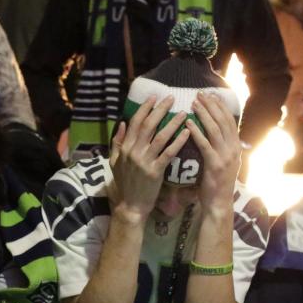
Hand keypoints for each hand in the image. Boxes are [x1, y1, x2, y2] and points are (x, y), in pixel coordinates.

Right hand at [108, 95, 189, 221]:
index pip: (135, 122)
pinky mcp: (155, 172)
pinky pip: (168, 153)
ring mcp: (144, 162)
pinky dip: (178, 142)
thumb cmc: (125, 184)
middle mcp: (134, 152)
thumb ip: (117, 143)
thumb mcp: (115, 162)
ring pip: (160, 137)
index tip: (154, 97)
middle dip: (160, 109)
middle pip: (148, 125)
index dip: (145, 108)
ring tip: (184, 113)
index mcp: (125, 147)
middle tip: (171, 98)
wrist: (131, 206)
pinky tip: (187, 133)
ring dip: (172, 123)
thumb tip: (122, 123)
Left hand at [186, 92, 241, 208]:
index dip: (221, 107)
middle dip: (212, 105)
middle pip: (223, 121)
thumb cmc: (216, 184)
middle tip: (201, 93)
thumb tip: (213, 132)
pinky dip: (197, 132)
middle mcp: (233, 149)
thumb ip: (220, 147)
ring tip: (194, 103)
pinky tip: (188, 123)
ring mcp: (225, 157)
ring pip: (215, 129)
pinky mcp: (215, 165)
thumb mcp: (223, 162)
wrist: (219, 203)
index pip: (229, 121)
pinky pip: (205, 144)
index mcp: (236, 147)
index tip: (211, 95)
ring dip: (204, 114)